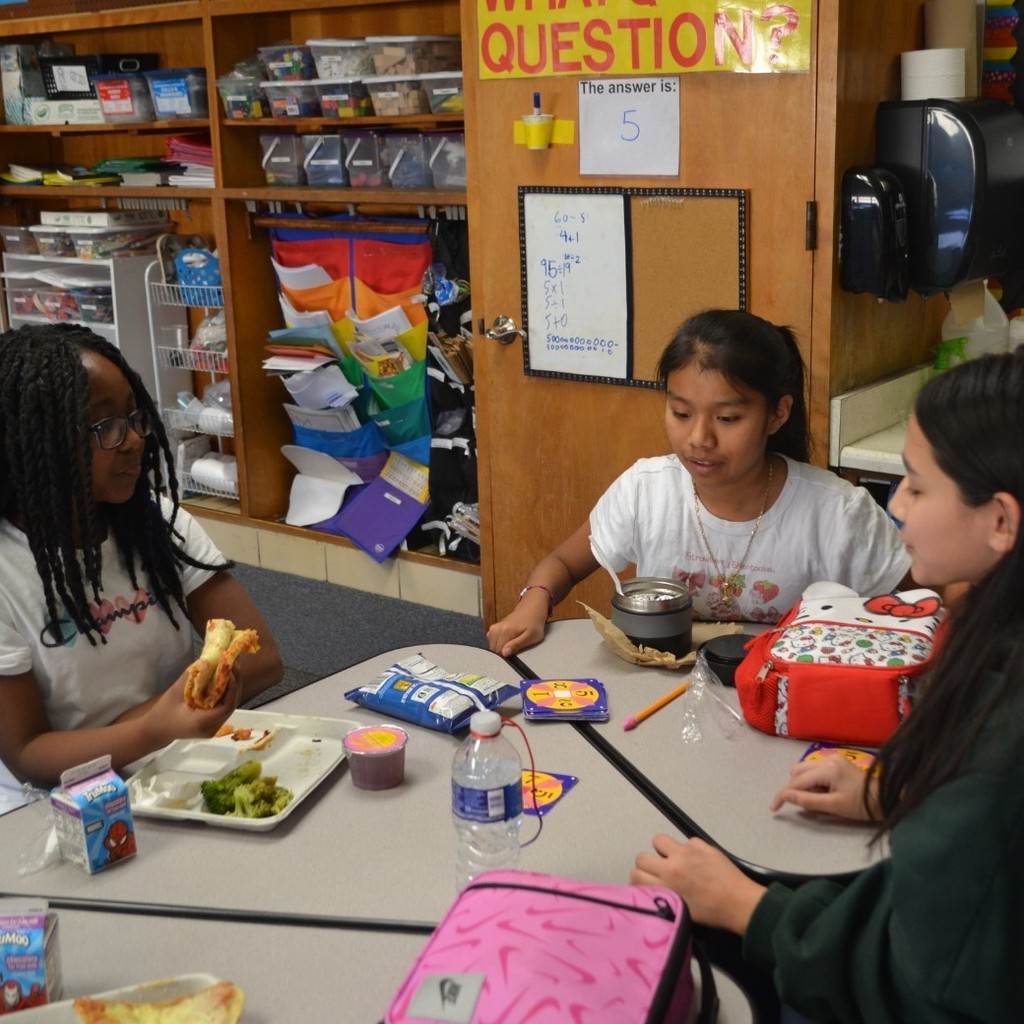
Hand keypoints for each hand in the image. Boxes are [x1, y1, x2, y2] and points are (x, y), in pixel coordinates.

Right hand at [143, 665, 242, 749]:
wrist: (155, 729)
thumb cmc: (162, 712)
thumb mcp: (176, 692)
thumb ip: (194, 676)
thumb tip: (209, 659)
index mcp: (202, 723)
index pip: (227, 705)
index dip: (232, 685)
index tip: (229, 668)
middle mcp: (212, 728)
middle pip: (231, 704)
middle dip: (235, 682)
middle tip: (234, 662)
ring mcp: (214, 728)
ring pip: (229, 705)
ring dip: (232, 686)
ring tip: (231, 667)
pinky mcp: (213, 724)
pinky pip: (224, 706)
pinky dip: (226, 692)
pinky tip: (225, 679)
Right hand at [486, 596, 547, 657]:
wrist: (532, 608)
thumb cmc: (534, 624)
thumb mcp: (530, 636)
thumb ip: (516, 645)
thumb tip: (504, 653)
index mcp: (504, 631)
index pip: (498, 652)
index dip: (506, 657)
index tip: (514, 656)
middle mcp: (496, 629)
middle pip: (494, 649)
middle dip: (502, 652)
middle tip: (515, 650)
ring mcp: (494, 627)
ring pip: (492, 645)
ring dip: (500, 648)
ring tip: (512, 645)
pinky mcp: (494, 627)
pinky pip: (492, 640)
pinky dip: (498, 643)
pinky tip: (507, 641)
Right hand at [631, 834, 765, 934]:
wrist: (741, 904)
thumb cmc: (711, 914)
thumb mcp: (681, 910)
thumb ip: (662, 897)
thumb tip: (652, 889)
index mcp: (666, 885)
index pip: (635, 874)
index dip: (640, 880)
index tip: (649, 885)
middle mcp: (671, 865)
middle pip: (641, 857)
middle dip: (648, 865)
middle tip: (661, 873)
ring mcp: (686, 852)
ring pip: (659, 840)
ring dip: (663, 850)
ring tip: (675, 860)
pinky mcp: (701, 844)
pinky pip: (686, 841)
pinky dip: (689, 850)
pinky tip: (699, 861)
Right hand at [770, 754, 876, 820]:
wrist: (886, 798)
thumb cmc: (862, 805)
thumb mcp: (834, 806)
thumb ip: (808, 801)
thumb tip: (786, 796)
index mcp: (827, 769)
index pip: (797, 781)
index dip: (783, 795)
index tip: (774, 808)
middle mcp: (827, 759)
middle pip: (797, 770)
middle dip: (793, 787)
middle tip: (801, 804)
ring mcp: (832, 758)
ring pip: (805, 768)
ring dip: (803, 784)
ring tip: (815, 798)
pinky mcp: (836, 761)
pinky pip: (815, 769)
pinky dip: (812, 780)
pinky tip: (822, 791)